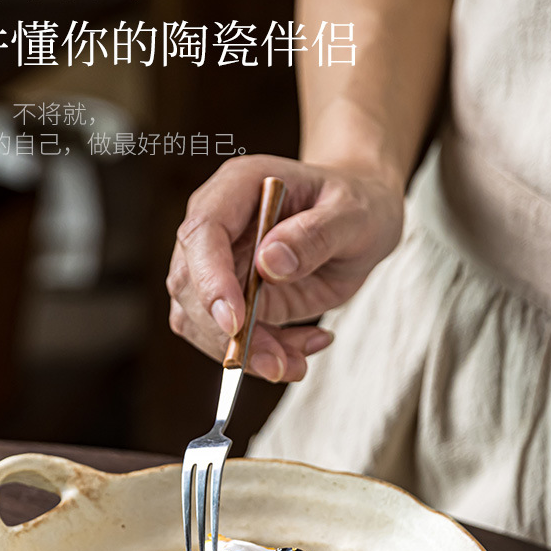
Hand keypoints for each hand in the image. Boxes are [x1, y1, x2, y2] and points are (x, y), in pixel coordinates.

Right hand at [166, 153, 403, 381]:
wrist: (360, 222)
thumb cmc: (358, 206)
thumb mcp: (355, 216)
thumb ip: (316, 235)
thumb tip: (270, 262)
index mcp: (239, 187)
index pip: (203, 232)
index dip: (210, 279)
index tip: (235, 323)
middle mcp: (219, 224)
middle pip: (190, 284)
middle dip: (227, 334)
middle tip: (277, 364)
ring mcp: (220, 263)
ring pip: (199, 320)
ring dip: (243, 353)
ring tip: (296, 363)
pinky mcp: (231, 299)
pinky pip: (225, 337)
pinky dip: (259, 355)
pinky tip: (302, 347)